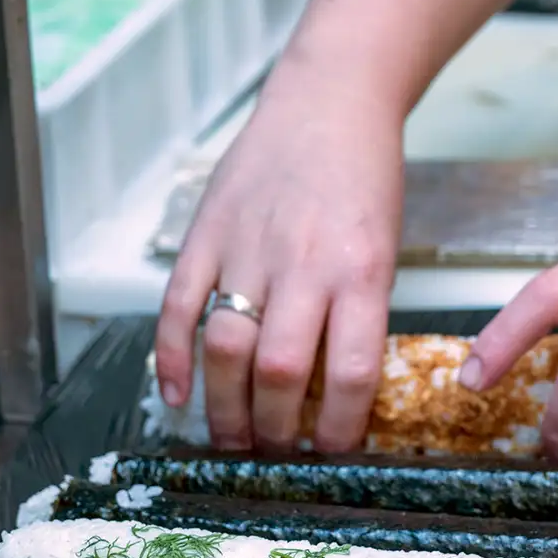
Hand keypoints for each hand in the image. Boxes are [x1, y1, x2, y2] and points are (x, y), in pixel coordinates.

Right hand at [155, 71, 401, 450]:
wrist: (329, 103)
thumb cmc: (365, 181)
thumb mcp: (384, 251)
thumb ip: (358, 315)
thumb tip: (333, 397)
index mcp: (362, 273)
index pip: (352, 374)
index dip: (341, 430)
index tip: (334, 453)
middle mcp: (305, 266)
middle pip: (281, 373)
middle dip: (276, 431)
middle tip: (275, 454)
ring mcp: (249, 248)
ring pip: (227, 348)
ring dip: (225, 408)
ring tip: (232, 440)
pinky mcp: (207, 233)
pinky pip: (179, 307)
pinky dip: (172, 359)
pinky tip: (178, 396)